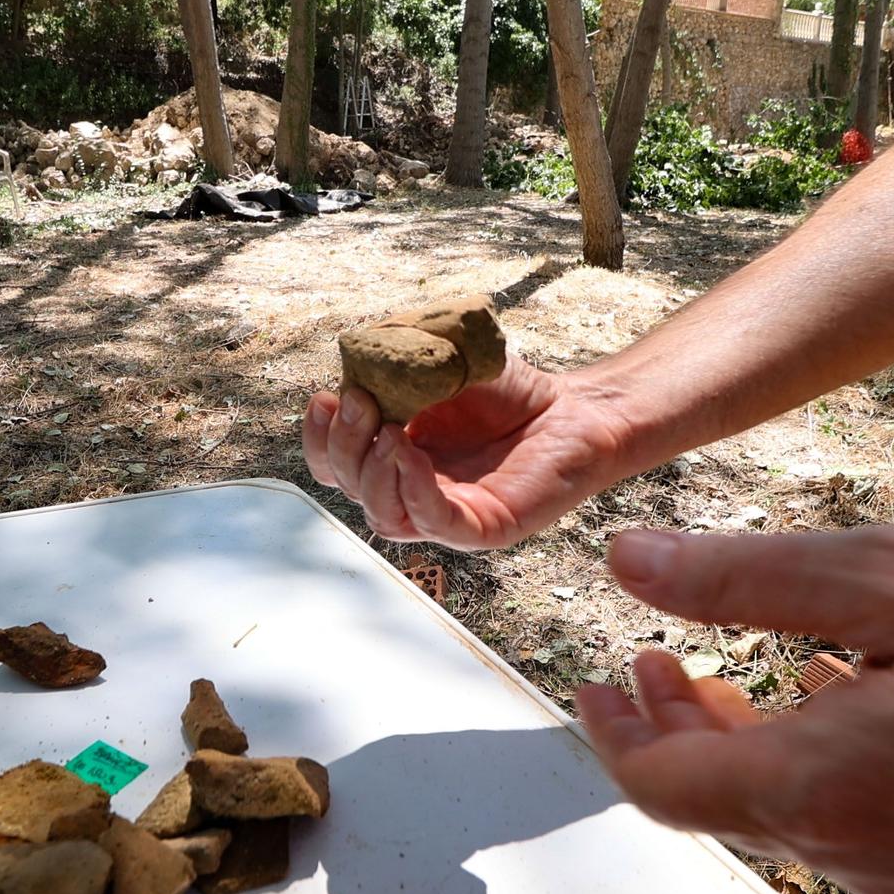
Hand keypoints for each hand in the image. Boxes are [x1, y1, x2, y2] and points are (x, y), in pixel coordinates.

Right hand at [302, 357, 637, 548]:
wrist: (574, 406)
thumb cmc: (509, 389)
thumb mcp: (439, 365)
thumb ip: (394, 368)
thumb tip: (348, 371)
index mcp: (392, 457)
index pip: (335, 464)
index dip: (319, 438)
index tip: (324, 399)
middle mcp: (411, 491)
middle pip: (351, 488)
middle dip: (344, 445)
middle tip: (360, 403)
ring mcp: (444, 514)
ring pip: (382, 515)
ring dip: (372, 471)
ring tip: (389, 429)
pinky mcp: (481, 528)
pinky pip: (433, 522)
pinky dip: (412, 489)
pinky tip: (410, 454)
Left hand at [575, 525, 893, 893]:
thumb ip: (753, 579)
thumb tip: (631, 563)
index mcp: (833, 791)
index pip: (665, 787)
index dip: (615, 730)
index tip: (598, 678)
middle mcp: (873, 861)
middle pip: (729, 807)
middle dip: (674, 732)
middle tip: (648, 666)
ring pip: (804, 818)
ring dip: (753, 747)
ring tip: (734, 676)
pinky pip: (879, 829)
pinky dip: (833, 766)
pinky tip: (856, 705)